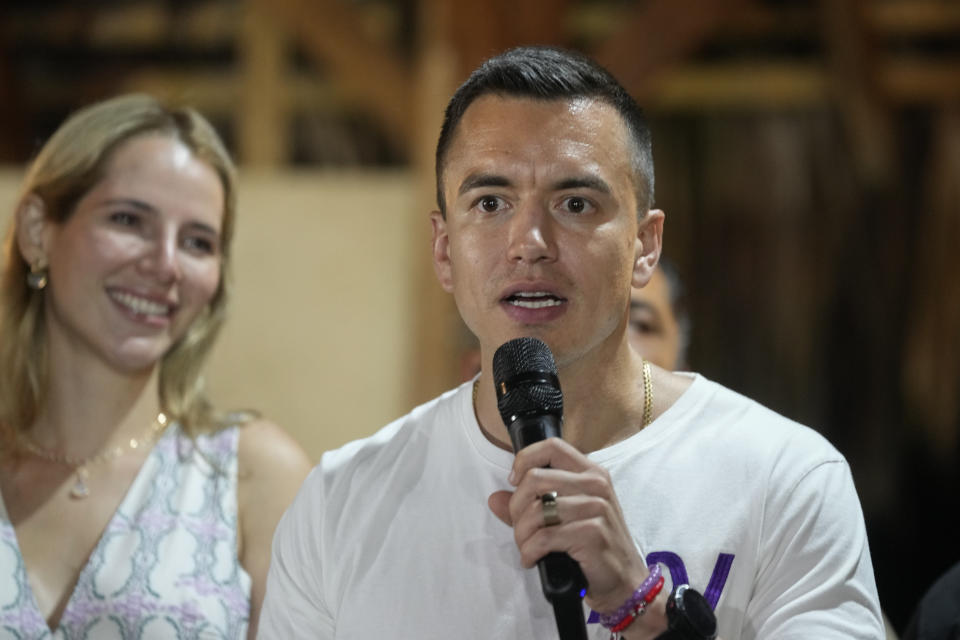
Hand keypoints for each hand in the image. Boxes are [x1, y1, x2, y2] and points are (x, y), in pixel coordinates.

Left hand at [487, 437, 649, 614]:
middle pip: (535, 479)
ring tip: (527, 547)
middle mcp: (596, 485)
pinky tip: (532, 559)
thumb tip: (495, 499)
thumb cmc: (594, 546)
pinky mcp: (592, 533)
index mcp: (591, 472)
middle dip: (516, 507)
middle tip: (521, 528)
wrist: (625, 581)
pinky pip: (544, 537)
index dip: (524, 460)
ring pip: (536, 510)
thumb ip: (530, 504)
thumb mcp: (566, 517)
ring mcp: (596, 507)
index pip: (551, 446)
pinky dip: (529, 551)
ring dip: (522, 534)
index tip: (514, 482)